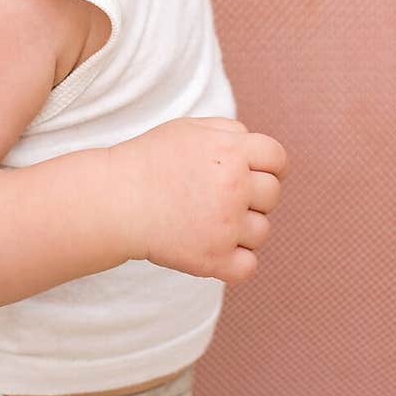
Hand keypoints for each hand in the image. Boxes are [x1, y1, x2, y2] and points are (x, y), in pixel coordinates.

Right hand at [109, 117, 286, 283]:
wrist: (116, 199)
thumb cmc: (151, 161)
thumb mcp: (191, 129)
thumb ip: (230, 132)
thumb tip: (259, 150)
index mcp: (231, 151)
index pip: (278, 159)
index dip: (269, 166)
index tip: (253, 174)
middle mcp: (234, 187)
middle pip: (273, 195)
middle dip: (253, 195)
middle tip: (220, 197)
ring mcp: (225, 226)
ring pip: (262, 231)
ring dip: (242, 228)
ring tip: (208, 220)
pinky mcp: (213, 259)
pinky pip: (248, 265)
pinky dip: (235, 261)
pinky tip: (211, 245)